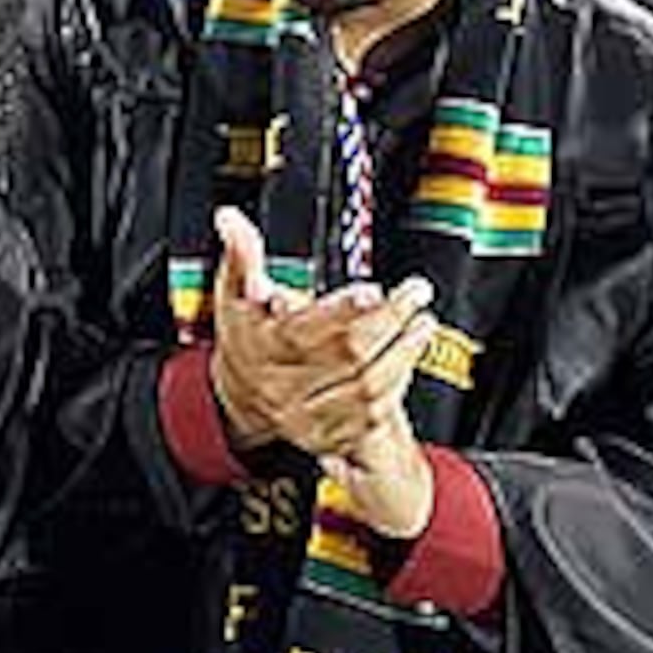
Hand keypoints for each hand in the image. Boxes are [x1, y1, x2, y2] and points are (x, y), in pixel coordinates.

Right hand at [206, 208, 442, 531]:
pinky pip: (375, 413)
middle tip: (416, 292)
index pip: (302, 331)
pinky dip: (399, 381)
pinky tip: (410, 353)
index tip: (372, 290)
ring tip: (423, 320)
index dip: (341, 311)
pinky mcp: (331, 434)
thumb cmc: (248, 334)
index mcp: (262, 347)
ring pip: (367, 387)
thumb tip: (229, 219)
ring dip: (403, 351)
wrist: (243, 397)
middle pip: (346, 356)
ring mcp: (308, 415)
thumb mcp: (234, 292)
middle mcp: (283, 387)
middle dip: (389, 320)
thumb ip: (241, 254)